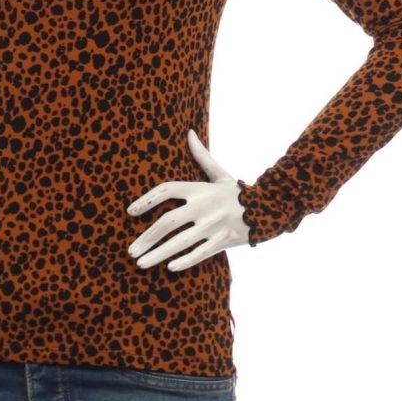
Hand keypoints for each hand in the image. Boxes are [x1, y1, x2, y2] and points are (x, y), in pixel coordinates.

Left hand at [126, 129, 250, 271]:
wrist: (270, 208)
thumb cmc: (237, 193)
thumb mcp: (220, 174)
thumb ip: (202, 157)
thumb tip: (189, 132)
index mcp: (200, 189)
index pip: (166, 190)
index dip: (146, 199)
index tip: (130, 211)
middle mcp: (204, 206)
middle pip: (168, 222)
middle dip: (147, 237)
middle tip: (130, 250)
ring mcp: (214, 225)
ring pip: (180, 242)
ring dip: (158, 254)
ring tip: (140, 263)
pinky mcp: (223, 241)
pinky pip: (200, 253)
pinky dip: (185, 261)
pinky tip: (169, 268)